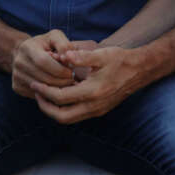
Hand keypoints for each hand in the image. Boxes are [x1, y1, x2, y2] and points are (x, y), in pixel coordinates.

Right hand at [11, 30, 77, 97]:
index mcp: (27, 47)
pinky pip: (36, 95)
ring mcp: (16, 75)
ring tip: (67, 84)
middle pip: (44, 77)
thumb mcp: (55, 37)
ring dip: (58, 89)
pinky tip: (57, 89)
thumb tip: (67, 58)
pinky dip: (49, 94)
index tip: (71, 71)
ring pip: (41, 88)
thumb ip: (64, 45)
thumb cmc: (45, 44)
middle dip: (62, 81)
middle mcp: (19, 62)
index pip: (44, 62)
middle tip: (72, 80)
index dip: (60, 69)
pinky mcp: (17, 86)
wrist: (24, 53)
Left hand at [30, 47, 145, 122]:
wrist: (140, 70)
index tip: (34, 83)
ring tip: (45, 95)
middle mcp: (94, 106)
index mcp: (92, 92)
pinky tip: (60, 95)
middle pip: (61, 117)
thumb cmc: (120, 60)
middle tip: (36, 93)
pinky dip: (64, 109)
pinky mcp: (99, 110)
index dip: (44, 91)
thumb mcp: (101, 55)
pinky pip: (77, 115)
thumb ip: (80, 56)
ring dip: (54, 110)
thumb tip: (62, 55)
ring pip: (69, 119)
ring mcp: (97, 110)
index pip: (60, 98)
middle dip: (45, 107)